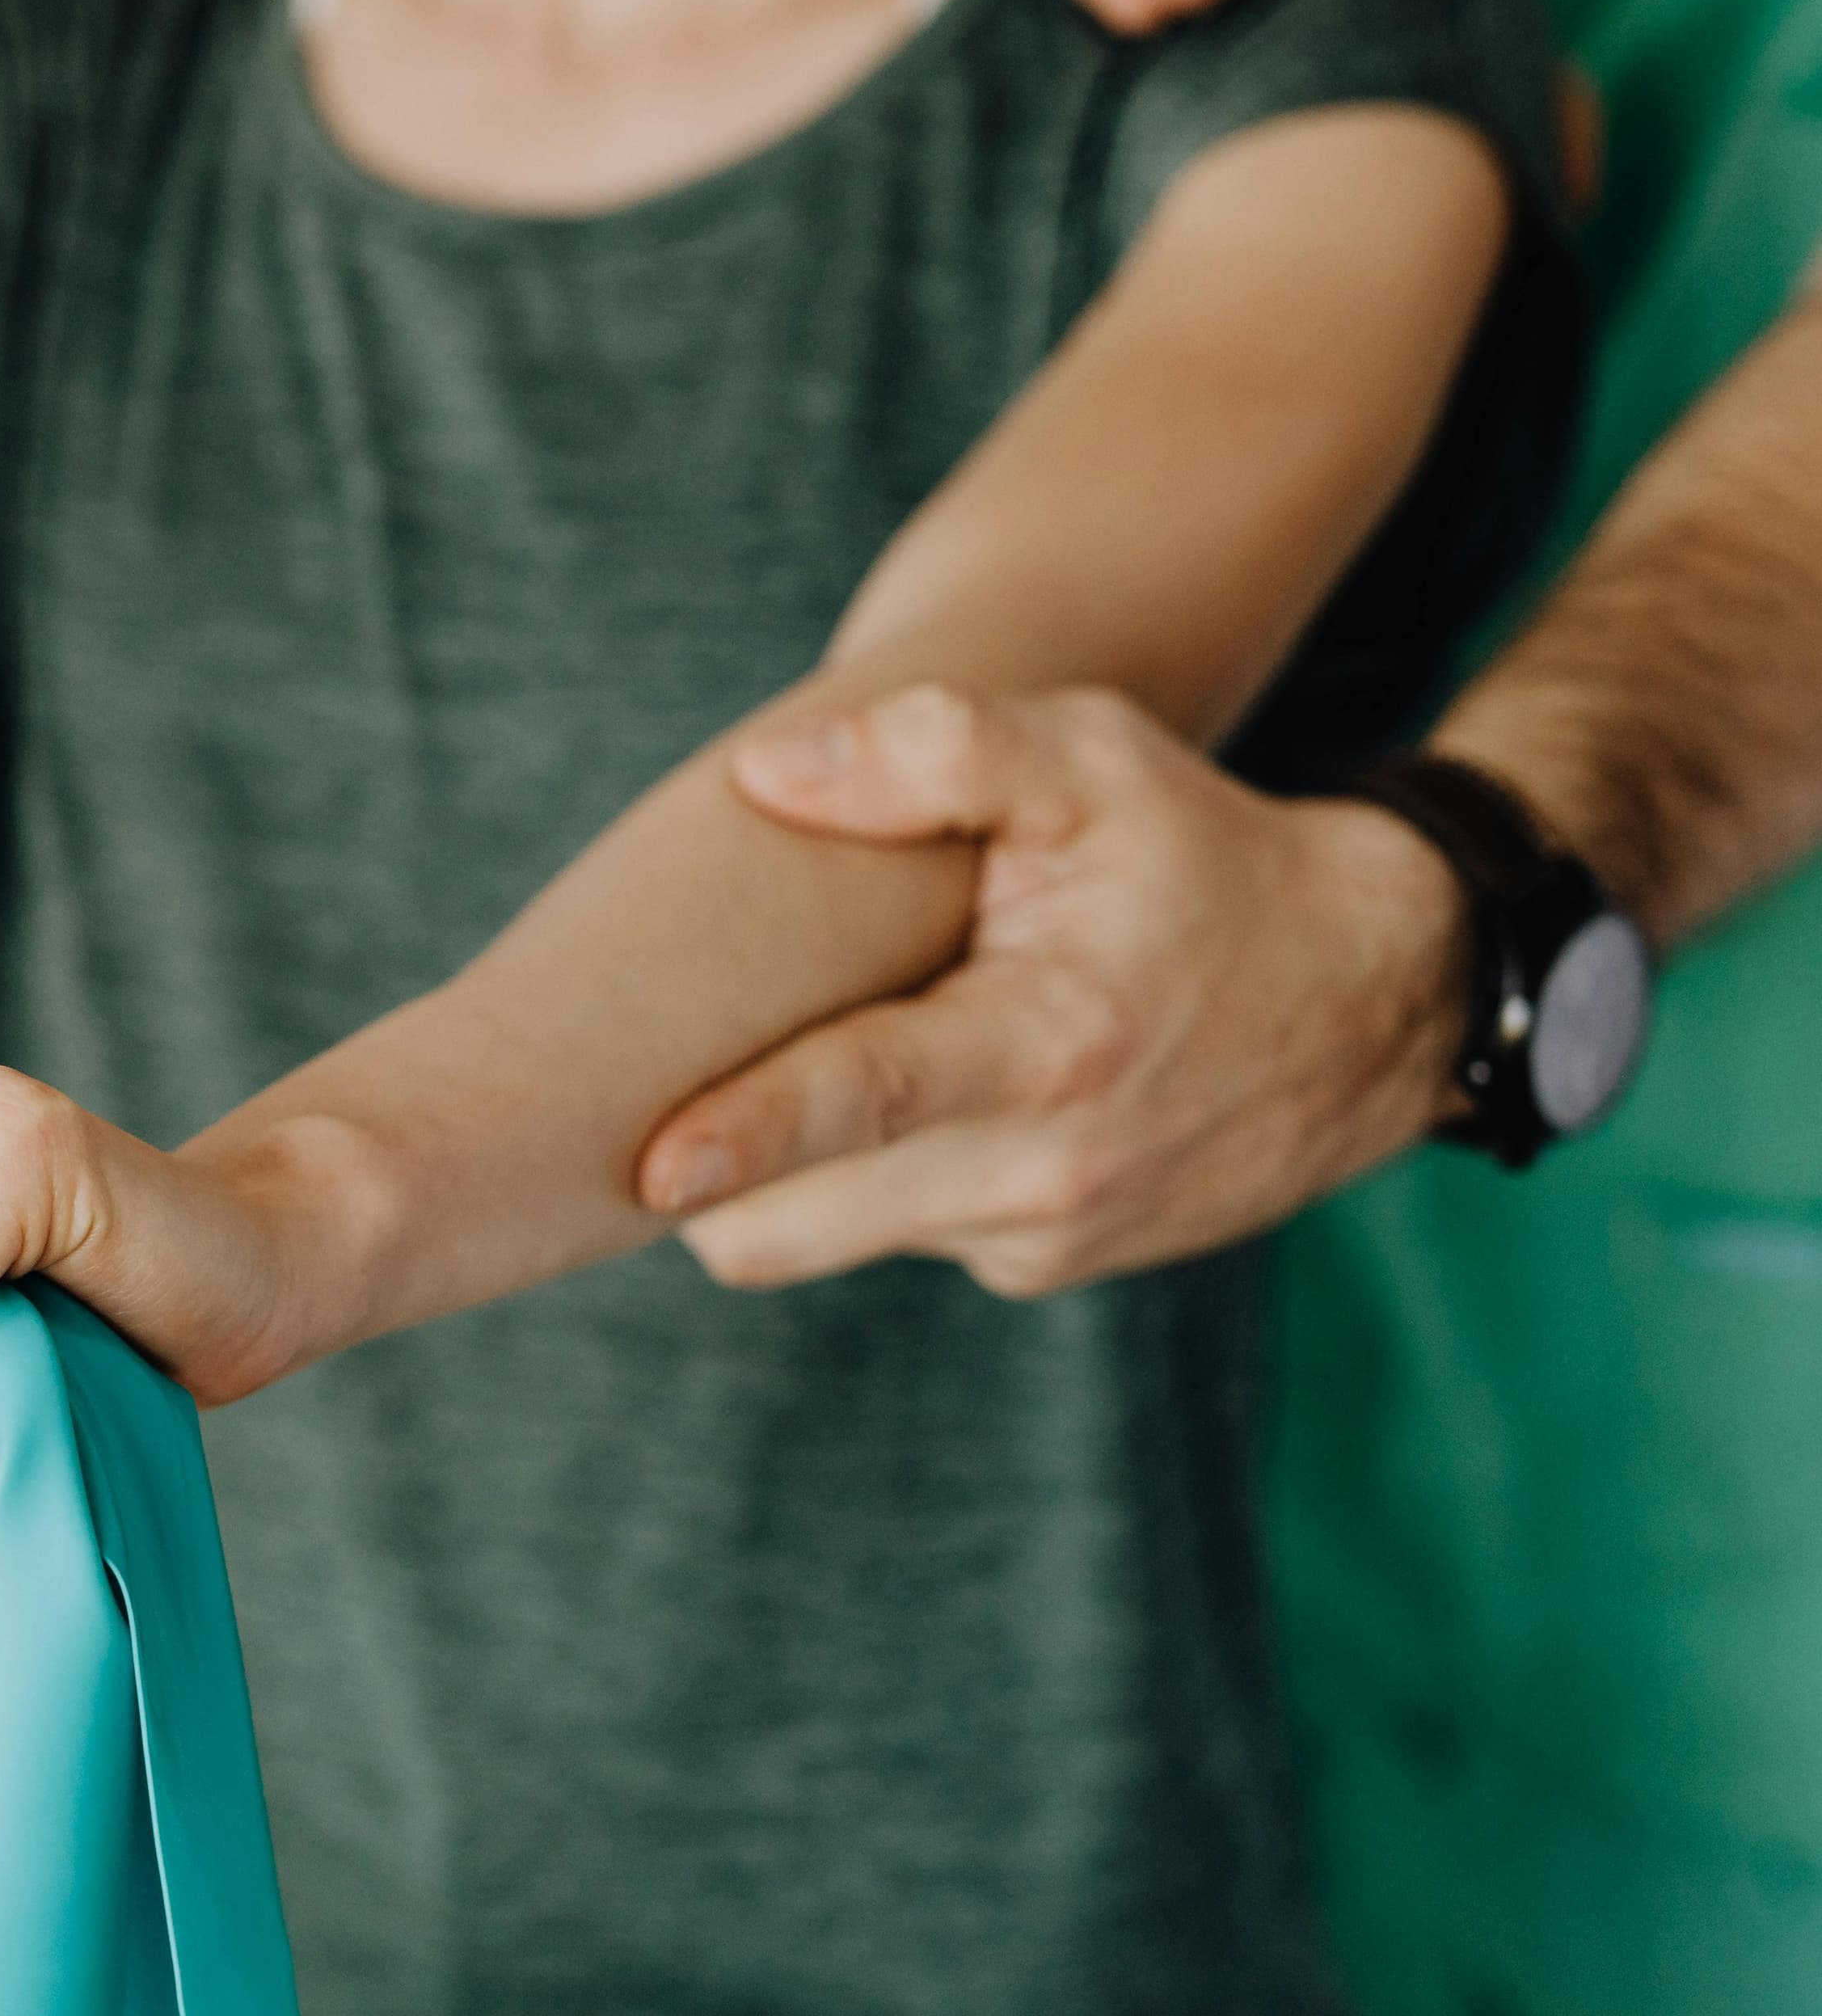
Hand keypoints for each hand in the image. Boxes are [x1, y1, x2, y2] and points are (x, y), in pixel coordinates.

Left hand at [634, 685, 1467, 1295]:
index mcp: (1049, 1044)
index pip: (867, 1098)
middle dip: (711, 1177)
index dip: (748, 1136)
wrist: (1374, 999)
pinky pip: (896, 1232)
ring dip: (790, 1169)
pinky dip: (873, 1177)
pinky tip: (915, 1096)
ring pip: (826, 1230)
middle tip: (641, 1102)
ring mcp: (1038, 1235)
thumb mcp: (1094, 762)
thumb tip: (766, 775)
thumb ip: (936, 749)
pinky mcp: (1037, 1266)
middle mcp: (1041, 1170)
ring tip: (806, 1062)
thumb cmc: (1205, 859)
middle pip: (796, 1217)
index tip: (650, 1170)